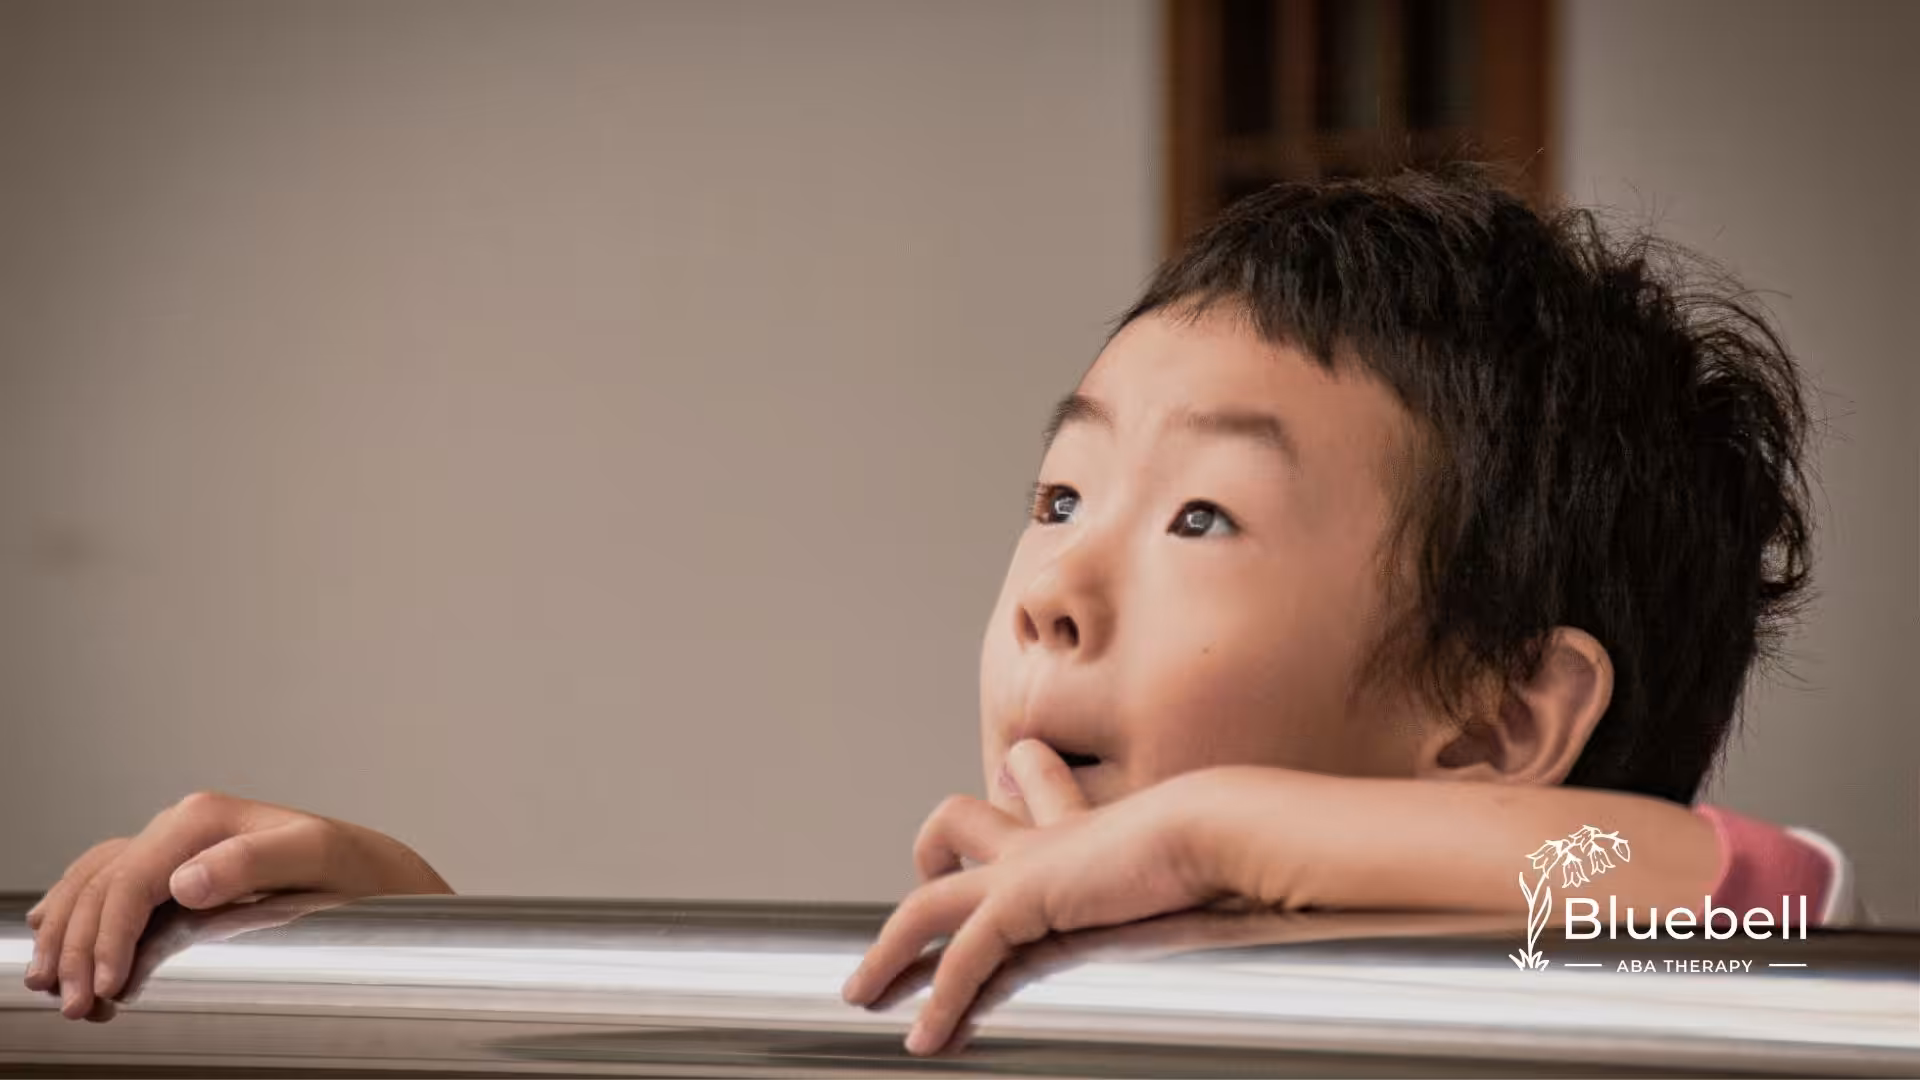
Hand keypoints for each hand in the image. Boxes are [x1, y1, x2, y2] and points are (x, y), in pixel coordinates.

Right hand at [22, 791, 450, 1019]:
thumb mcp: (317, 858)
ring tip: (57, 988)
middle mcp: (183, 830)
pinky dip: (78, 912)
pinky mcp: (178, 872)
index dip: (109, 934)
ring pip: (95, 884)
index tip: (107, 986)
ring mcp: (177, 850)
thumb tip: (185, 882)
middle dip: (79, 946)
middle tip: (74, 1005)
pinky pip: (109, 884)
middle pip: (103, 885)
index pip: (132, 878)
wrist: (374, 876)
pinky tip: (55, 934)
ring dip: (67, 934)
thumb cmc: (351, 868)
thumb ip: (254, 862)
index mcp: (204, 819)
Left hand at [841, 741, 1227, 1055]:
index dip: (996, 828)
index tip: (965, 858)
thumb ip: (1205, 887)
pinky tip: (926, 1041)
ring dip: (890, 951)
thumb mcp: (1198, 875)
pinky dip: (940, 1001)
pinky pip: (962, 959)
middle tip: (889, 940)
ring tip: (862, 996)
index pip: (1025, 812)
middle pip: (955, 830)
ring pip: (928, 900)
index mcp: (1084, 827)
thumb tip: (1259, 903)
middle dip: (921, 875)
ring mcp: (1027, 866)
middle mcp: (1046, 838)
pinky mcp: (1023, 899)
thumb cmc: (1232, 853)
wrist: (1228, 833)